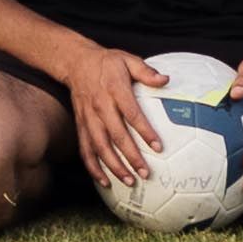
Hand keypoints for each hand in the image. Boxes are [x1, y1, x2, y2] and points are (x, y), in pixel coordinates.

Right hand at [65, 47, 169, 186]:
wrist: (76, 63)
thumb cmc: (107, 63)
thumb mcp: (128, 60)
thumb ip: (146, 71)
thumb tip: (166, 80)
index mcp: (115, 90)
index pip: (132, 114)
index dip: (145, 131)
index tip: (158, 147)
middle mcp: (100, 107)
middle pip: (116, 136)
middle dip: (131, 157)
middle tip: (146, 172)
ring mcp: (88, 118)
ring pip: (100, 147)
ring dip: (114, 166)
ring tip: (129, 181)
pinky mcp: (81, 126)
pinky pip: (85, 150)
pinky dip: (93, 167)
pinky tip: (104, 181)